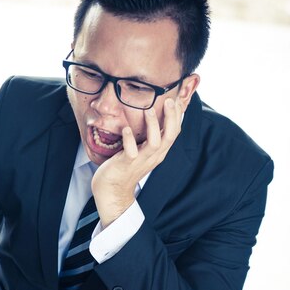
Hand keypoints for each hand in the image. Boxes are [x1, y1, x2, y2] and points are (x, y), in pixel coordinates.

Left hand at [92, 97, 182, 226]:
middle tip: (169, 100)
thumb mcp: (141, 151)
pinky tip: (126, 129)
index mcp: (158, 152)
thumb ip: (148, 137)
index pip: (174, 132)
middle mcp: (153, 156)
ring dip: (152, 126)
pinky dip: (129, 140)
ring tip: (148, 110)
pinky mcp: (126, 164)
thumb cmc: (125, 167)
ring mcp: (140, 161)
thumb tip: (152, 118)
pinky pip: (131, 152)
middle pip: (170, 136)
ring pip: (154, 143)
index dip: (177, 116)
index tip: (176, 99)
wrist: (111, 190)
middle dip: (172, 118)